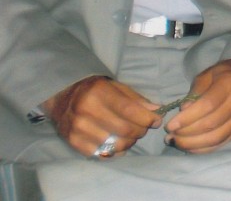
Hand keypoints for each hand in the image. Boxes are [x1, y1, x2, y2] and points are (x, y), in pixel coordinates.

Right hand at [44, 75, 160, 157]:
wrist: (62, 97)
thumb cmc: (95, 90)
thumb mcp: (116, 87)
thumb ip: (136, 99)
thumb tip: (156, 110)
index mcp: (99, 92)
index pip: (129, 110)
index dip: (147, 118)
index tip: (156, 121)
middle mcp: (86, 111)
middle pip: (124, 129)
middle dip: (141, 131)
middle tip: (144, 128)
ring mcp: (78, 129)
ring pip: (115, 145)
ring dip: (129, 142)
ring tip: (131, 135)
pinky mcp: (73, 142)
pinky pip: (102, 154)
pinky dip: (115, 151)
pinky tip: (117, 143)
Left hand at [165, 59, 230, 153]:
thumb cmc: (223, 76)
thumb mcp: (207, 76)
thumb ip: (194, 92)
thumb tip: (184, 110)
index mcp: (229, 85)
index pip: (207, 105)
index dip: (187, 118)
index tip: (170, 125)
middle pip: (210, 124)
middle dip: (186, 133)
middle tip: (170, 135)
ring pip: (215, 138)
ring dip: (192, 144)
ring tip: (176, 142)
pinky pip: (220, 143)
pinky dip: (202, 148)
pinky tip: (189, 147)